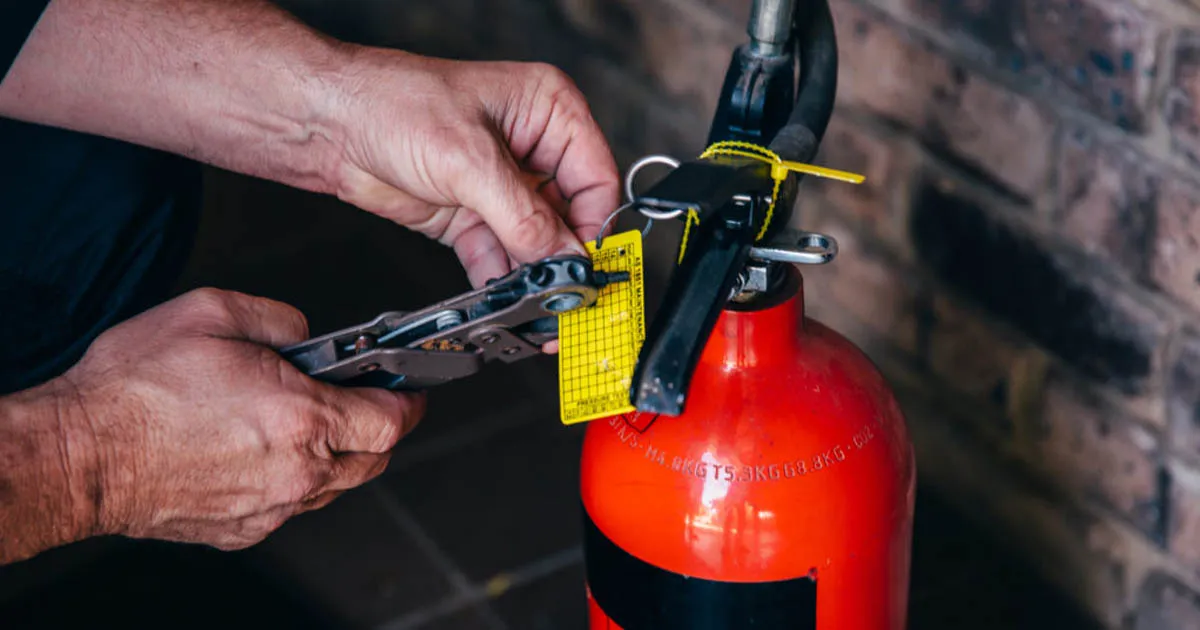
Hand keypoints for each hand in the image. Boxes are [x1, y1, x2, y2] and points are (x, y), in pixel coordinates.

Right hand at [59, 288, 423, 549]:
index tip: (409, 390)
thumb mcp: (212, 313)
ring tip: (308, 421)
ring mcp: (270, 506)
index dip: (408, 402)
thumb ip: (279, 319)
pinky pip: (292, 506)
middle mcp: (295, 471)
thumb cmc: (134, 389)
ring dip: (338, 456)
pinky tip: (267, 452)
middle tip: (366, 402)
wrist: (79, 456)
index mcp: (301, 417)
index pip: (391, 421)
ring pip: (334, 487)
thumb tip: (307, 334)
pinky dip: (295, 480)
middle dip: (379, 430)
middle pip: (373, 461)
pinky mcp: (242, 529)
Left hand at [326, 50, 620, 287]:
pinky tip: (500, 299)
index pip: (596, 179)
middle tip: (563, 297)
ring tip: (533, 306)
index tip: (587, 268)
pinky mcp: (471, 214)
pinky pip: (498, 256)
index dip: (594, 226)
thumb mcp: (469, 160)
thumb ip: (523, 217)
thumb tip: (564, 259)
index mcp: (548, 111)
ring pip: (534, 243)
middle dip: (562, 259)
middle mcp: (532, 147)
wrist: (328, 125)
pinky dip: (499, 280)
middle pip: (569, 217)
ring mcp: (500, 184)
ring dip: (531, 276)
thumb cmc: (391, 103)